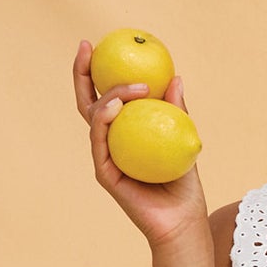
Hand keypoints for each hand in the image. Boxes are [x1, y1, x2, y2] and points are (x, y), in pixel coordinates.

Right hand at [73, 39, 209, 248]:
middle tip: (87, 47)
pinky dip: (104, 121)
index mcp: (125, 133)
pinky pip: (100, 143)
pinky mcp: (106, 173)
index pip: (107, 97)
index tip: (102, 45)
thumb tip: (176, 78)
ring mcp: (105, 157)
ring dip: (107, 95)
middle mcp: (110, 143)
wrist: (183, 221)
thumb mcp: (184, 139)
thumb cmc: (185, 186)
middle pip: (88, 102)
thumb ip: (177, 111)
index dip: (99, 72)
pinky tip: (113, 105)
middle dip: (82, 73)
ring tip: (129, 85)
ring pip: (94, 118)